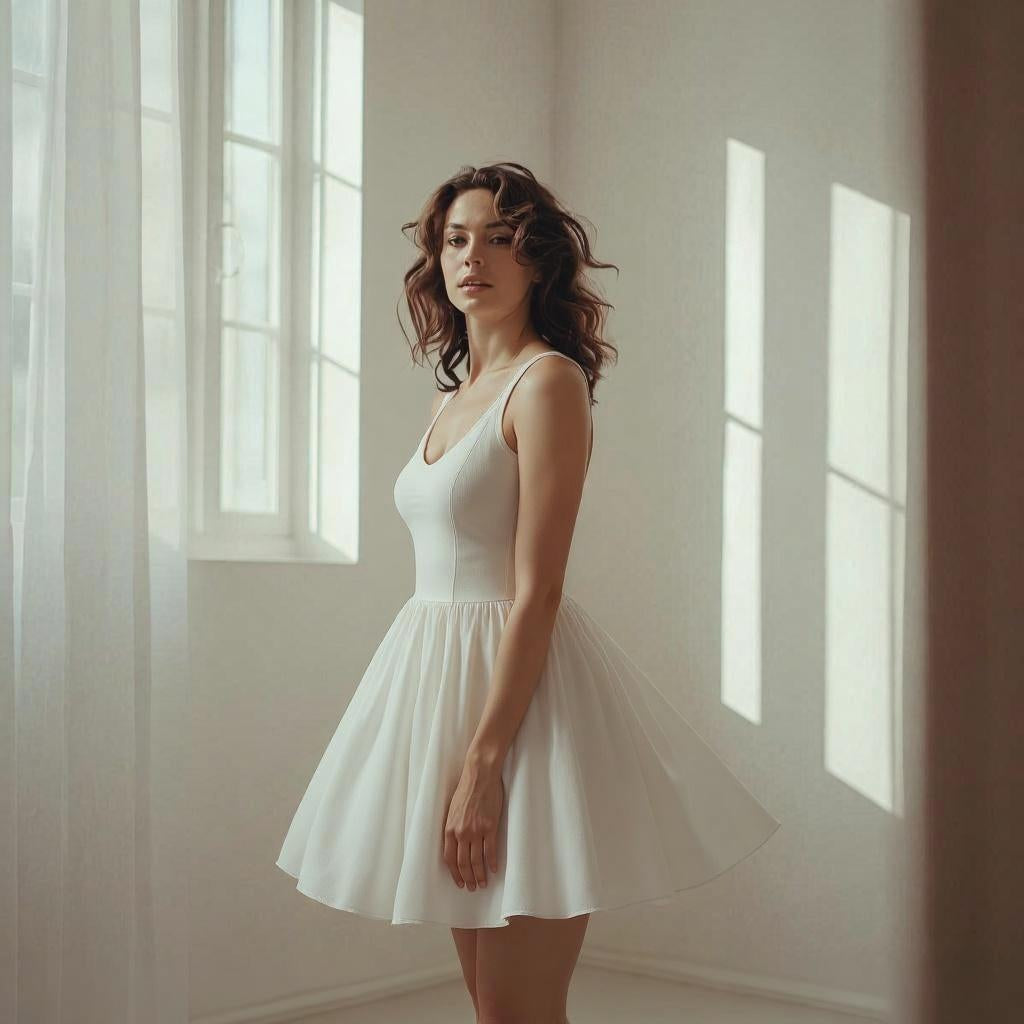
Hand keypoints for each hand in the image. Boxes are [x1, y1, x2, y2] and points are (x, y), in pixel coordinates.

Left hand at [442, 761, 503, 890]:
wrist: (480, 775)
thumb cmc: (466, 789)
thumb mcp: (452, 809)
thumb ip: (453, 827)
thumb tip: (455, 842)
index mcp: (449, 829)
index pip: (449, 859)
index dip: (454, 873)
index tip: (459, 882)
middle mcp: (461, 833)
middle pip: (463, 863)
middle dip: (467, 878)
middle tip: (472, 887)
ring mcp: (476, 831)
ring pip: (477, 860)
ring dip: (480, 875)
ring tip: (483, 883)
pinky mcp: (490, 827)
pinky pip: (490, 850)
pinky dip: (492, 862)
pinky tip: (494, 870)